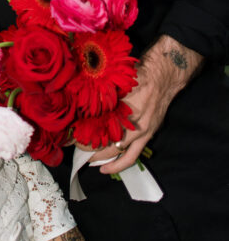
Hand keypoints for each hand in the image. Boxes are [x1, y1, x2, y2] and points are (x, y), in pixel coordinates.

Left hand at [91, 35, 202, 175]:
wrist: (164, 76)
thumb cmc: (140, 76)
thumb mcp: (119, 81)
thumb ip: (104, 95)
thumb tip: (83, 104)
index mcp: (127, 112)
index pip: (103, 130)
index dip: (88, 137)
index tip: (75, 140)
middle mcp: (137, 126)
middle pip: (113, 146)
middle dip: (96, 152)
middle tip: (81, 153)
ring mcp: (145, 132)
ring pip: (126, 155)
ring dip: (110, 161)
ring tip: (96, 165)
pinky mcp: (149, 134)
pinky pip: (135, 153)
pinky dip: (122, 160)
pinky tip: (110, 163)